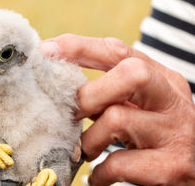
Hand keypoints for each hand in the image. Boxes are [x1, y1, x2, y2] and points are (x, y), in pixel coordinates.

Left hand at [40, 34, 194, 185]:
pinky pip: (120, 163)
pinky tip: (97, 176)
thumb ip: (110, 89)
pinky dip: (99, 172)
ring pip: (116, 119)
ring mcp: (175, 132)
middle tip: (71, 115)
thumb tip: (58, 80)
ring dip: (88, 139)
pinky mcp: (172, 166)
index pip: (118, 50)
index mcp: (161, 77)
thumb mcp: (141, 103)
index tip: (45, 52)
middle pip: (130, 74)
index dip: (78, 47)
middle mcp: (172, 99)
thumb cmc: (155, 133)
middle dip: (88, 94)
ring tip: (85, 150)